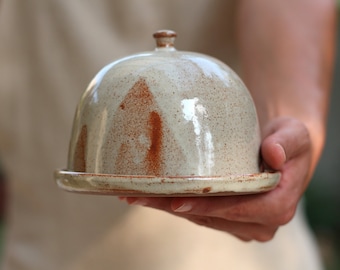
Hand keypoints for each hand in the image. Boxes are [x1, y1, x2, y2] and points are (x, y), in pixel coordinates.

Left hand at [122, 117, 311, 241]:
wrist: (280, 150)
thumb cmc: (287, 140)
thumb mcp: (295, 134)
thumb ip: (287, 142)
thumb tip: (273, 154)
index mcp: (277, 206)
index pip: (238, 209)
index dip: (207, 207)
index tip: (177, 201)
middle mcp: (259, 222)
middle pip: (211, 217)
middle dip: (175, 207)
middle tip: (141, 196)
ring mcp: (242, 222)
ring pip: (200, 218)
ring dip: (168, 207)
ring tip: (137, 195)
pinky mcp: (228, 217)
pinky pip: (199, 213)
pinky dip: (175, 204)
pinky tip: (152, 195)